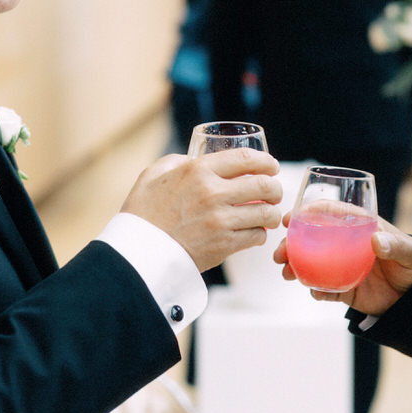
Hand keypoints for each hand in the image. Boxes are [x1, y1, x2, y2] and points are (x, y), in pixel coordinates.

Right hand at [121, 148, 282, 271]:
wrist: (136, 253)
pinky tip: (252, 232)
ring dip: (271, 213)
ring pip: (265, 213)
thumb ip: (178, 162)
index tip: (272, 166)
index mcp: (198, 170)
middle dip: (275, 188)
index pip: (246, 158)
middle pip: (263, 185)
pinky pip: (256, 236)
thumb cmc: (142, 212)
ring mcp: (220, 220)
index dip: (266, 161)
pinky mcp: (223, 245)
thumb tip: (197, 159)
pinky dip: (259, 234)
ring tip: (268, 214)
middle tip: (274, 192)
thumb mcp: (154, 174)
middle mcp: (213, 193)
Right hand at [273, 212, 411, 315]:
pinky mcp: (344, 288)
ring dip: (295, 266)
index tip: (288, 218)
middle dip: (290, 243)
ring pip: (310, 263)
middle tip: (279, 252)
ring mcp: (341, 265)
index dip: (306, 212)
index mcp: (357, 225)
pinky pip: (324, 288)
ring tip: (287, 272)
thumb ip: (395, 245)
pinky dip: (315, 289)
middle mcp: (344, 243)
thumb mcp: (410, 252)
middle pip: (310, 238)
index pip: (328, 212)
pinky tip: (313, 291)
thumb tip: (375, 242)